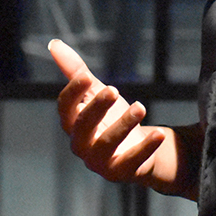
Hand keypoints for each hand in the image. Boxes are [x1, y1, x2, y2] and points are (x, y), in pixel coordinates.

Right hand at [49, 39, 167, 186]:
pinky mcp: (122, 172)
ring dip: (123, 125)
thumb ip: (76, 72)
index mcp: (73, 124)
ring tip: (141, 106)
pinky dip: (146, 148)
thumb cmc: (112, 119)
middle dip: (96, 108)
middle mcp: (81, 145)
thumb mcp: (97, 93)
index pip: (65, 109)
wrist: (140, 150)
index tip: (86, 76)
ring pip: (106, 144)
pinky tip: (160, 133)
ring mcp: (100, 161)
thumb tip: (54, 44)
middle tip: (113, 89)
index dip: (73, 93)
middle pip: (83, 126)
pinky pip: (133, 161)